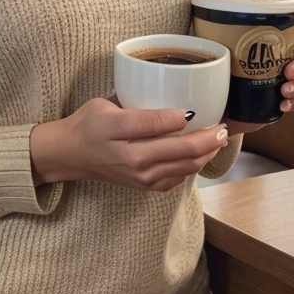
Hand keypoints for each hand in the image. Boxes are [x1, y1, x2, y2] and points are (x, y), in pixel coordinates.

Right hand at [30, 97, 229, 192]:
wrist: (69, 155)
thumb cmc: (87, 125)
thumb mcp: (105, 106)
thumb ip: (140, 111)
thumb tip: (177, 113)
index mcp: (125, 138)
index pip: (163, 127)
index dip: (186, 118)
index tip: (200, 109)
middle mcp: (136, 163)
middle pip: (184, 152)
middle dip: (210, 139)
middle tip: (223, 126)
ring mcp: (142, 178)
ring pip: (186, 168)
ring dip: (207, 154)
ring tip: (218, 138)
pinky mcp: (145, 186)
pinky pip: (177, 178)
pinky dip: (193, 167)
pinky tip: (200, 155)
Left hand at [224, 8, 293, 136]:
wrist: (214, 106)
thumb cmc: (216, 70)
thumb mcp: (215, 47)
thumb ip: (218, 30)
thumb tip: (213, 15)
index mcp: (272, 36)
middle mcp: (286, 54)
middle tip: (291, 69)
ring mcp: (289, 78)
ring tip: (284, 90)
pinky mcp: (287, 99)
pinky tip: (283, 104)